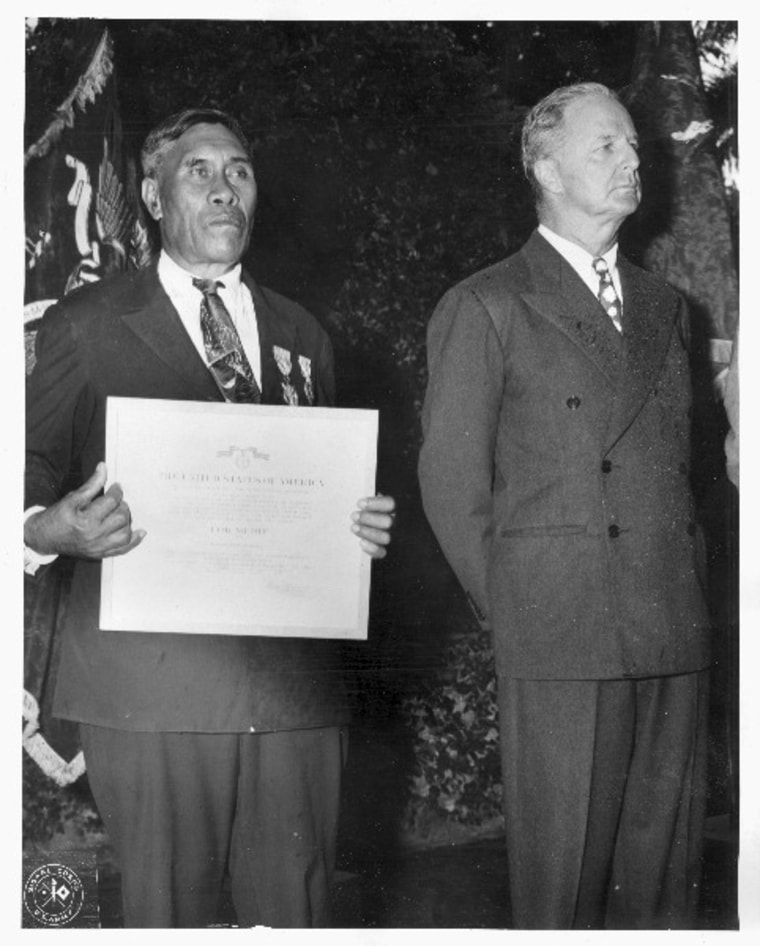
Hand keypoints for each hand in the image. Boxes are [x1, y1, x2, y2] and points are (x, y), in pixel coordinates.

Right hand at [25, 462, 145, 559]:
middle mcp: (94, 536)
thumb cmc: (57, 517)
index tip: (116, 487)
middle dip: (122, 506)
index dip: (116, 491)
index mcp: (85, 520)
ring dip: (127, 521)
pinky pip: (122, 550)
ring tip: (121, 513)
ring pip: (125, 534)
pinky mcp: (100, 554)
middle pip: (120, 518)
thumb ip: (91, 484)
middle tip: (116, 501)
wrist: (45, 538)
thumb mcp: (72, 498)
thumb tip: (103, 468)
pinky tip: (140, 532)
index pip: (111, 502)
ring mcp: (98, 547)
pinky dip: (134, 541)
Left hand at [351, 494, 395, 558]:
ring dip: (367, 532)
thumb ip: (372, 503)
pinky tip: (362, 543)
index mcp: (397, 508)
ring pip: (385, 537)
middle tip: (355, 516)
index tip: (360, 504)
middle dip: (369, 519)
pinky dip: (372, 549)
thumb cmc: (372, 513)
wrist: (374, 531)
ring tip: (354, 527)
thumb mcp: (374, 505)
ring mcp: (395, 539)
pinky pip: (382, 553)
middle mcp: (398, 523)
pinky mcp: (388, 551)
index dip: (376, 503)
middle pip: (388, 522)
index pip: (390, 504)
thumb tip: (363, 502)